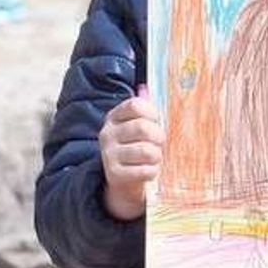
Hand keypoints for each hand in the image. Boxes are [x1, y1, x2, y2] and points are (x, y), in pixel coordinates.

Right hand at [99, 89, 165, 220]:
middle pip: (143, 128)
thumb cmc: (136, 147)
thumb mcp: (138, 125)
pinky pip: (145, 170)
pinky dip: (153, 171)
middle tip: (160, 143)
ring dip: (157, 156)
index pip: (135, 105)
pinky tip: (149, 170)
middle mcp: (107, 134)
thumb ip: (144, 107)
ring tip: (154, 157)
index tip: (157, 121)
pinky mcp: (114, 174)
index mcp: (114, 117)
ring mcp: (108, 154)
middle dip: (159, 136)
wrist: (123, 180)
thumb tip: (144, 87)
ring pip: (146, 151)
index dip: (152, 112)